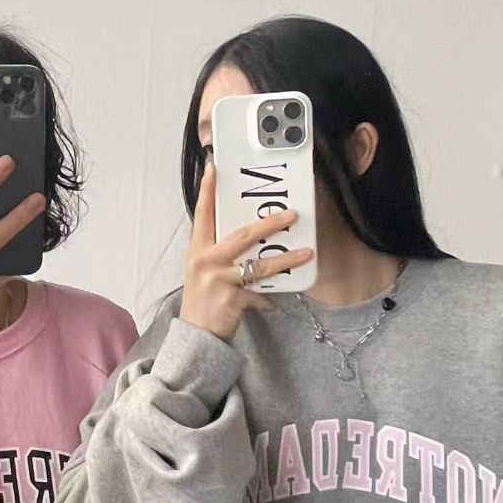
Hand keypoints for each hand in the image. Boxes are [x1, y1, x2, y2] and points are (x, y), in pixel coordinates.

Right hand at [179, 162, 313, 340]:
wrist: (196, 334)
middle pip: (241, 235)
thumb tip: (249, 234)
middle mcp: (206, 260)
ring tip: (306, 252)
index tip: (214, 168)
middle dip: (269, 223)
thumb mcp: (204, 269)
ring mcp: (219, 279)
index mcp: (198, 249)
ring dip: (286, 258)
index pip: (202, 213)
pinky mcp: (232, 298)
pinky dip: (268, 296)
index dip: (208, 190)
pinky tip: (275, 299)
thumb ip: (221, 251)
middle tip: (291, 214)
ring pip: (259, 265)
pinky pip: (259, 292)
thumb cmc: (202, 298)